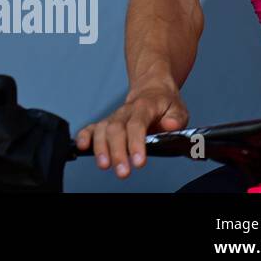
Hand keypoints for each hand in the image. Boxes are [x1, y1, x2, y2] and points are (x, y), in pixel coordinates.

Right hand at [74, 84, 188, 178]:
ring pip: (101, 129)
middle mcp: (125, 111)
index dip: (136, 143)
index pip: (137, 124)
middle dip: (117, 151)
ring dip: (100, 148)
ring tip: (104, 165)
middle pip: (116, 130)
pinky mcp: (106, 122)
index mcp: (144, 107)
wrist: (151, 89)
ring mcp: (114, 116)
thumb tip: (170, 125)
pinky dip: (84, 136)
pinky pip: (92, 127)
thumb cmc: (164, 103)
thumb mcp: (178, 108)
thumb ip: (175, 118)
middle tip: (122, 171)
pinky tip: (82, 146)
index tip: (138, 161)